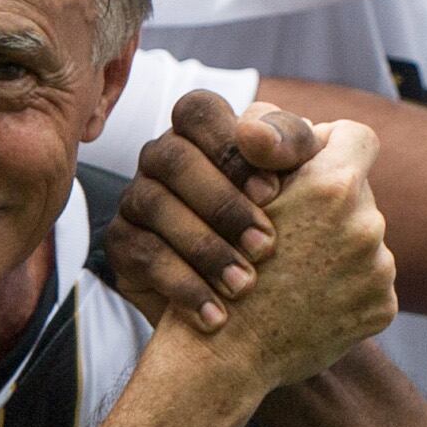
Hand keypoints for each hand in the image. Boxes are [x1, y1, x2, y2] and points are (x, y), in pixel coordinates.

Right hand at [104, 89, 310, 338]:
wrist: (252, 312)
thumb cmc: (287, 232)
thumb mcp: (303, 190)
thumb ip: (298, 152)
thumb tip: (276, 134)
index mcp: (204, 132)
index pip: (200, 110)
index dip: (231, 145)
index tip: (275, 191)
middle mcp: (165, 156)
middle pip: (174, 156)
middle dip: (223, 202)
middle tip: (268, 245)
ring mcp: (138, 197)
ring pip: (154, 203)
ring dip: (205, 247)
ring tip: (246, 285)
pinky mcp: (123, 243)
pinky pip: (143, 255)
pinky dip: (185, 286)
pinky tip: (218, 315)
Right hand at [220, 119, 397, 391]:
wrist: (224, 353)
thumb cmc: (218, 265)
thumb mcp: (240, 194)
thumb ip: (282, 156)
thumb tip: (318, 134)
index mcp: (333, 186)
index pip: (356, 136)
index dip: (331, 143)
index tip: (309, 162)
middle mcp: (366, 222)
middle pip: (357, 192)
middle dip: (328, 204)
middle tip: (287, 232)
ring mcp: (379, 267)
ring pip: (362, 238)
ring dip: (335, 248)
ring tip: (293, 273)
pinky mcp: (382, 305)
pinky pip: (369, 281)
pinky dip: (344, 288)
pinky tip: (308, 301)